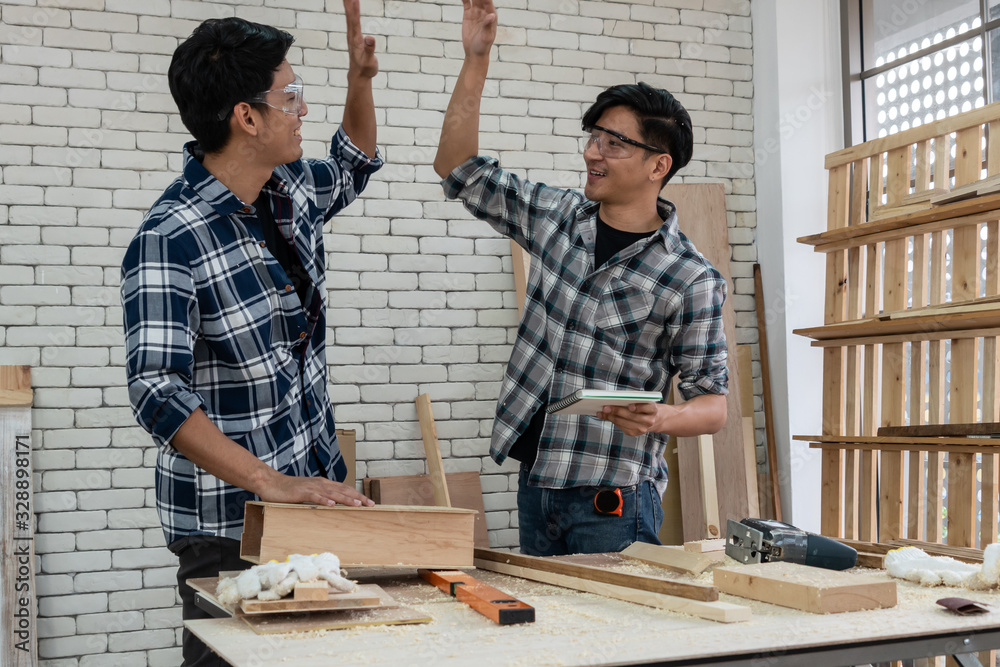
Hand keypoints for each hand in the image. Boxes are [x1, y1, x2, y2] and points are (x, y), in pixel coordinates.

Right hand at [259, 471, 374, 506]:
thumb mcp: (309, 494)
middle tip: (371, 504)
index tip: (369, 502)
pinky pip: (315, 496)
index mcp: (323, 484)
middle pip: (343, 490)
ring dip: (346, 498)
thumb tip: (333, 507)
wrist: (271, 483)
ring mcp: (311, 487)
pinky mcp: (301, 492)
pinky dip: (324, 500)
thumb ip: (321, 498)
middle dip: (358, 497)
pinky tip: (332, 504)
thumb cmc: (290, 491)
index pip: (345, 489)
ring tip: (358, 504)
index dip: (358, 495)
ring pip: (332, 493)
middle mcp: (320, 484)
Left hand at [344, 0, 377, 78]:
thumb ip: (370, 49)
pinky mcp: (354, 36)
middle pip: (349, 16)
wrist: (358, 75)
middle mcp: (352, 36)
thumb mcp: (369, 61)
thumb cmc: (365, 69)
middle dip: (349, 3)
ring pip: (349, 17)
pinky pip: (352, 20)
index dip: (354, 10)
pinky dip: (351, 12)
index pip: (355, 22)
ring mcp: (352, 35)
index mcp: (356, 40)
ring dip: (348, 5)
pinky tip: (351, 8)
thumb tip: (370, 38)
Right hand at [462, 0, 496, 58]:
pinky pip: (466, 2)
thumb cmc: (483, 46)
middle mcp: (484, 11)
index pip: (488, 0)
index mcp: (491, 14)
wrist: (475, 53)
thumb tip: (492, 15)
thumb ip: (488, 25)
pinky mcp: (468, 14)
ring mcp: (476, 12)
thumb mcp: (486, 37)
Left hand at [597, 402, 662, 436]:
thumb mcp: (644, 401)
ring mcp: (642, 429)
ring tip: (601, 412)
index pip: (647, 408)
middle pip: (631, 416)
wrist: (655, 419)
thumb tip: (615, 398)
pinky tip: (605, 417)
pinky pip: (621, 427)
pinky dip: (612, 421)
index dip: (638, 407)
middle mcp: (649, 421)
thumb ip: (634, 399)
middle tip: (605, 407)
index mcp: (653, 409)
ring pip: (624, 422)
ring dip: (611, 417)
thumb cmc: (645, 406)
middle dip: (617, 411)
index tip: (629, 405)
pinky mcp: (634, 433)